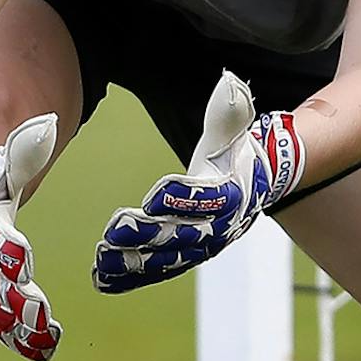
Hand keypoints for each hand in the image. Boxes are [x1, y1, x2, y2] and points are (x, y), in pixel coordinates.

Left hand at [92, 72, 303, 294]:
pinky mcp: (188, 256)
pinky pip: (160, 270)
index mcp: (233, 191)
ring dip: (135, 263)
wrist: (258, 183)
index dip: (182, 197)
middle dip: (149, 236)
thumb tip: (229, 80)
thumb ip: (230, 108)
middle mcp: (221, 225)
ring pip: (170, 259)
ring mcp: (204, 245)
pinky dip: (133, 277)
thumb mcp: (235, 125)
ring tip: (102, 262)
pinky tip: (104, 280)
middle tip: (114, 232)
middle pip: (184, 234)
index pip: (208, 197)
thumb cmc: (238, 150)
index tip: (153, 196)